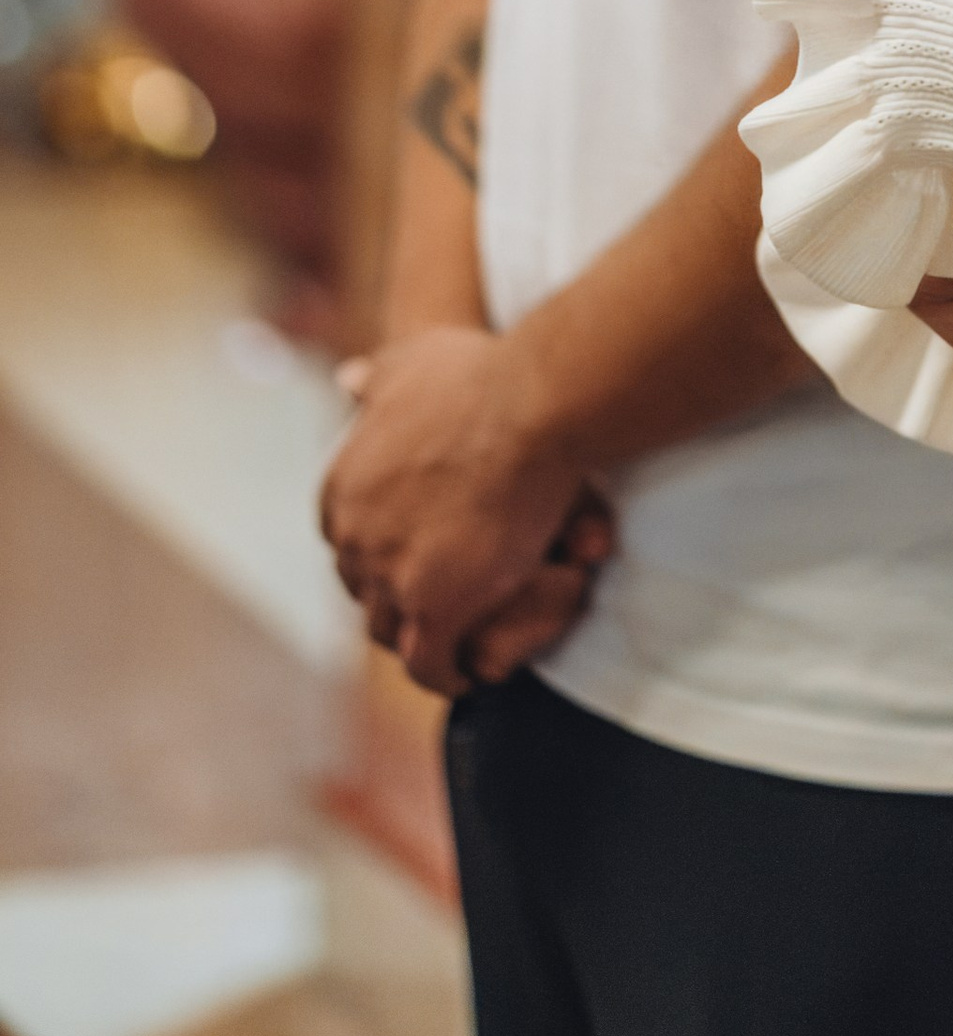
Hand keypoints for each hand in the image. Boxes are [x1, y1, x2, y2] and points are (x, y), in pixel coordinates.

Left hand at [321, 326, 597, 697]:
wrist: (528, 403)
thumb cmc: (481, 376)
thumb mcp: (411, 361)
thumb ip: (377, 377)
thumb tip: (347, 378)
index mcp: (341, 489)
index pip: (348, 541)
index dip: (382, 550)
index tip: (415, 553)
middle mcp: (352, 538)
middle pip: (365, 589)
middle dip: (396, 596)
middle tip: (439, 600)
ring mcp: (390, 577)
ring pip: (390, 632)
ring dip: (419, 638)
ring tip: (453, 641)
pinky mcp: (436, 608)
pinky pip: (430, 664)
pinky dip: (447, 673)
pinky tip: (470, 672)